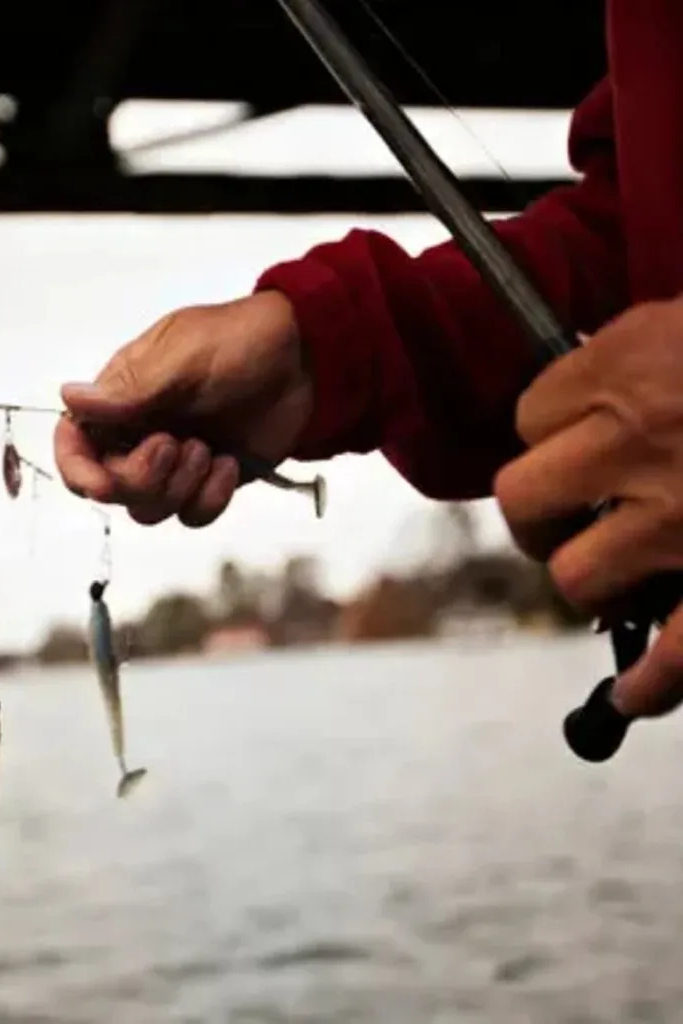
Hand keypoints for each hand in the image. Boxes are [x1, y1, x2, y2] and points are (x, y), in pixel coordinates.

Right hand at [54, 291, 312, 526]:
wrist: (304, 358)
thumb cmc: (239, 343)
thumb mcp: (183, 357)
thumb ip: (130, 389)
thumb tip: (68, 398)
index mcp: (121, 398)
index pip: (75, 443)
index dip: (78, 470)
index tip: (105, 483)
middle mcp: (139, 433)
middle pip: (111, 488)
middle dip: (142, 479)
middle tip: (180, 444)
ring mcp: (174, 461)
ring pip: (149, 510)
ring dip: (178, 489)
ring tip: (210, 450)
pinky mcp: (208, 482)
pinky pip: (192, 515)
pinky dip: (210, 498)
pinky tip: (231, 464)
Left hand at [494, 298, 682, 718]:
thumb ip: (648, 353)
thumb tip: (593, 401)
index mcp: (635, 365)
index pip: (532, 416)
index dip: (550, 433)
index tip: (571, 442)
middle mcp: (643, 440)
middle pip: (524, 498)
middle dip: (541, 515)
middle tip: (570, 520)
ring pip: (578, 575)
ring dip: (595, 582)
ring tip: (624, 579)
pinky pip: (672, 657)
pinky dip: (652, 684)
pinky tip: (637, 693)